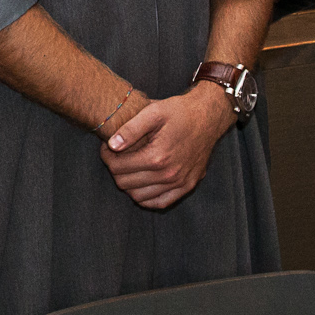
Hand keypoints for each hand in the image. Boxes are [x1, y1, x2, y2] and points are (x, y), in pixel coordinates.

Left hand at [103, 83, 233, 208]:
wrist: (208, 117)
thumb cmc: (179, 112)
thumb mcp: (153, 112)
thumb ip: (130, 129)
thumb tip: (112, 145)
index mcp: (157, 157)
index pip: (118, 167)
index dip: (106, 157)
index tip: (107, 147)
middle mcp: (168, 174)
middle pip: (125, 184)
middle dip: (115, 170)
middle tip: (115, 156)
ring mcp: (179, 183)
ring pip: (139, 197)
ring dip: (128, 184)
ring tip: (128, 167)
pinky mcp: (188, 186)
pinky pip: (160, 202)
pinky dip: (146, 197)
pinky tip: (142, 183)